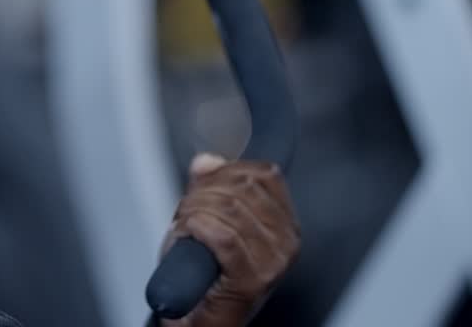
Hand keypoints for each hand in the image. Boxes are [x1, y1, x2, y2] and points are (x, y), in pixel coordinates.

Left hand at [158, 154, 299, 326]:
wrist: (201, 319)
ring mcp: (271, 261)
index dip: (227, 170)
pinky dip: (196, 227)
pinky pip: (220, 234)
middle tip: (189, 210)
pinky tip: (190, 234)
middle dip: (205, 192)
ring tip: (186, 227)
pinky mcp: (251, 278)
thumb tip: (208, 161)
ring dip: (195, 210)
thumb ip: (211, 186)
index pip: (264, 173)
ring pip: (227, 207)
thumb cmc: (208, 275)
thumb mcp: (211, 219)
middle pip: (242, 187)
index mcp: (285, 224)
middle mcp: (286, 242)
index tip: (206, 184)